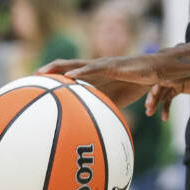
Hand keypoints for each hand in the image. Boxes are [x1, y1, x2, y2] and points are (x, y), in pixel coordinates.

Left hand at [39, 55, 162, 107]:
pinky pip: (93, 69)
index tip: (37, 80)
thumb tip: (92, 125)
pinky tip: (69, 77)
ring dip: (59, 68)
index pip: (71, 72)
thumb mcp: (115, 99)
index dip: (55, 74)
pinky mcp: (112, 66)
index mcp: (96, 74)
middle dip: (51, 68)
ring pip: (77, 64)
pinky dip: (80, 73)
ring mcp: (103, 65)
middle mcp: (96, 67)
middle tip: (34, 74)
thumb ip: (103, 107)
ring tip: (43, 71)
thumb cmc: (136, 84)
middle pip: (69, 65)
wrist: (156, 71)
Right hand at [144, 71, 189, 118]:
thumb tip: (164, 81)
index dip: (156, 82)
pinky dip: (165, 107)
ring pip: (162, 91)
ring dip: (156, 102)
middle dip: (152, 94)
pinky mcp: (180, 87)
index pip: (163, 71)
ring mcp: (177, 78)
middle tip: (149, 107)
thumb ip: (183, 77)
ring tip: (150, 113)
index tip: (153, 94)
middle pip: (159, 81)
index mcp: (180, 62)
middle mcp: (176, 68)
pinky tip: (164, 118)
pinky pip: (168, 98)